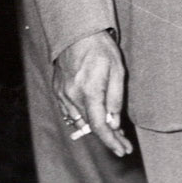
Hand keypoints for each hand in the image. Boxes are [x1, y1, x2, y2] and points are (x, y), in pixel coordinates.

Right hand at [53, 29, 131, 155]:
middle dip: (108, 136)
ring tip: (111, 129)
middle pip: (90, 127)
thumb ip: (116, 98)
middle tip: (123, 142)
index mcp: (90, 91)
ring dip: (95, 128)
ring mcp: (63, 94)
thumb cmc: (100, 49)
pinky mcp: (58, 90)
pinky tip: (93, 117)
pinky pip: (70, 112)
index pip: (100, 126)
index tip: (123, 150)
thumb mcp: (118, 70)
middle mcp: (73, 96)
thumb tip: (115, 121)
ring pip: (79, 122)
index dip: (112, 142)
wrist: (76, 32)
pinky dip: (82, 118)